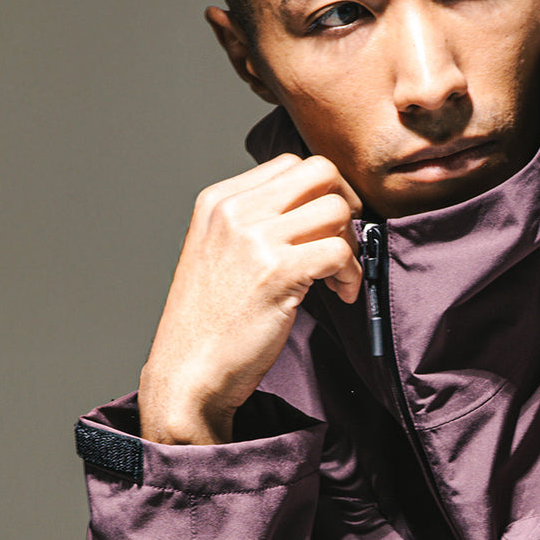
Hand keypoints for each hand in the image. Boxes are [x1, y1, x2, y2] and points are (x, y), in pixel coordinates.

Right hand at [138, 154, 361, 444]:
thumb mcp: (219, 253)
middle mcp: (234, 210)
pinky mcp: (277, 271)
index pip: (292, 164)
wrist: (187, 375)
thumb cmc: (210, 324)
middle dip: (346, 204)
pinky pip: (340, 249)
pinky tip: (340, 295)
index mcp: (219, 200)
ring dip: (351, 244)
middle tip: (343, 242)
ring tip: (337, 278)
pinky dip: (352, 274)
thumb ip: (256, 223)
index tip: (324, 228)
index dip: (322, 192)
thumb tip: (316, 207)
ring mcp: (254, 238)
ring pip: (336, 208)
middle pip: (320, 171)